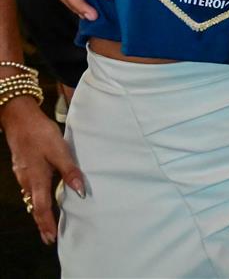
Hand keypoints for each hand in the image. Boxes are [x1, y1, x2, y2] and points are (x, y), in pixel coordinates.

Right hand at [1, 97, 85, 244]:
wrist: (20, 120)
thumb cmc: (41, 134)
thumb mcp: (60, 151)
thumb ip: (70, 171)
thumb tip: (80, 192)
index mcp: (37, 179)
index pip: (42, 208)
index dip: (46, 224)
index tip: (51, 238)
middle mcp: (27, 180)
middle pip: (34, 206)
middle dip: (41, 222)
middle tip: (48, 237)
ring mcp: (22, 174)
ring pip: (31, 198)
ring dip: (39, 211)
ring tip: (47, 221)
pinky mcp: (22, 167)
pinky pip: (29, 188)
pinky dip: (36, 198)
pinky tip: (41, 197)